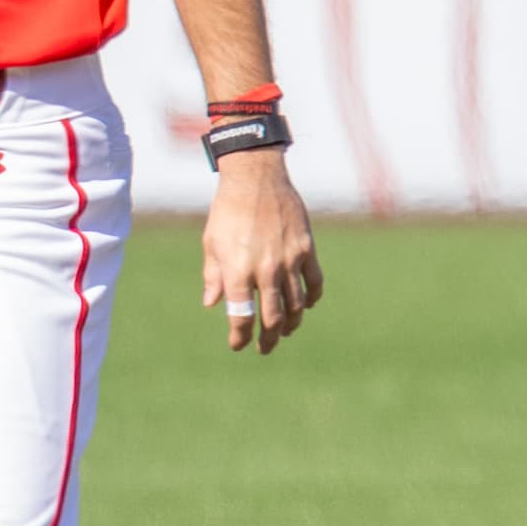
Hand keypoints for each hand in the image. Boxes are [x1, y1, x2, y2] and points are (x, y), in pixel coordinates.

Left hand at [202, 152, 321, 355]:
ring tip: (285, 330)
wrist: (256, 178)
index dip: (240, 336)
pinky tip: (307, 305)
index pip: (242, 317)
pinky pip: (314, 281)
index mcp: (238, 271)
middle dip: (268, 339)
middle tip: (265, 347)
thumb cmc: (228, 210)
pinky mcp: (306, 248)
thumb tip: (212, 303)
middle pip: (272, 318)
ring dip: (291, 323)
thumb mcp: (212, 244)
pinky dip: (312, 297)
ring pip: (296, 304)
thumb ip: (214, 276)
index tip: (238, 344)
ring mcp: (289, 260)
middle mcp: (265, 270)